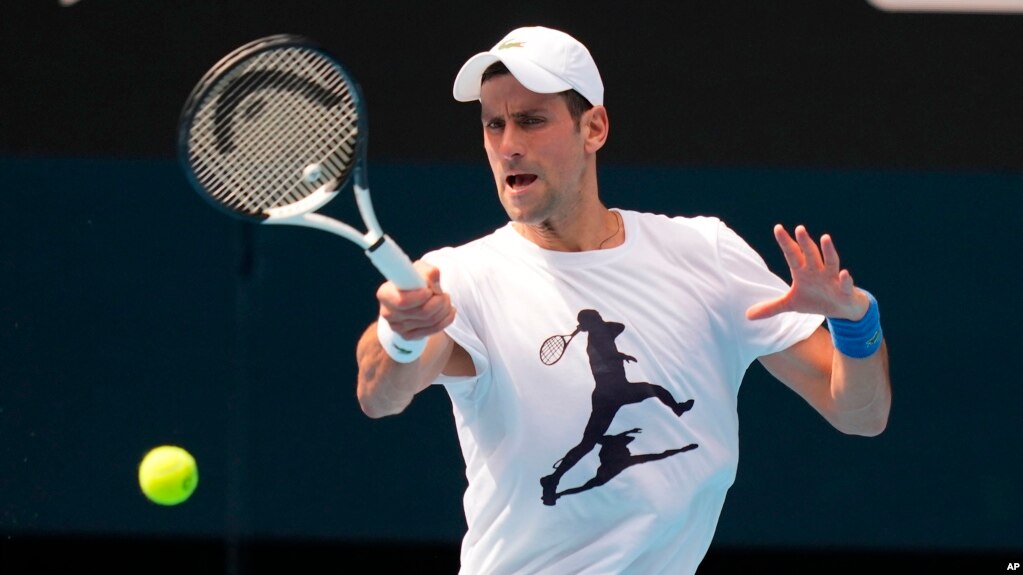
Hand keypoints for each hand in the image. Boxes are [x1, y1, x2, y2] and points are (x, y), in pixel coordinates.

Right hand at [377, 261, 455, 339]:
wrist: (411, 300)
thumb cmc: (413, 281)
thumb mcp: (419, 270)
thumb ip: (428, 272)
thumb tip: (435, 284)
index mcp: (385, 294)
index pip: (402, 301)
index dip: (420, 296)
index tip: (429, 291)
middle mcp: (388, 313)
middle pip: (422, 312)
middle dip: (439, 301)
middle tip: (444, 293)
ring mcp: (398, 327)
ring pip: (431, 321)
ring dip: (445, 308)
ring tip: (445, 299)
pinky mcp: (408, 336)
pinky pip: (434, 329)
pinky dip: (446, 319)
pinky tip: (448, 310)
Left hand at [746, 224, 868, 320]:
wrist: (842, 310)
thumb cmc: (816, 300)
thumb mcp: (791, 304)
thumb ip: (771, 307)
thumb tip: (747, 315)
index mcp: (803, 272)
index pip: (792, 254)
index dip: (785, 242)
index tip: (777, 228)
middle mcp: (818, 271)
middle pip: (810, 254)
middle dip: (804, 242)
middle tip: (799, 228)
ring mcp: (832, 279)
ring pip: (830, 262)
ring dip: (828, 251)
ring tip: (825, 238)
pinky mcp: (845, 291)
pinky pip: (846, 284)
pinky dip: (846, 279)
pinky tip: (844, 273)